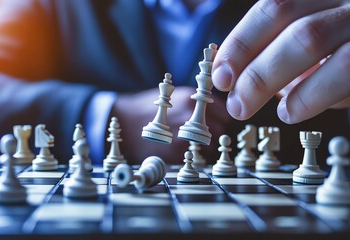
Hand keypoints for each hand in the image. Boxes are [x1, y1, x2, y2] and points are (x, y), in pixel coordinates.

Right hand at [111, 86, 229, 163]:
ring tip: (195, 146)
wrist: (125, 122)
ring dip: (208, 149)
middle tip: (208, 138)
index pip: (224, 114)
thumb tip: (221, 114)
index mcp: (191, 99)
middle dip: (217, 136)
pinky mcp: (175, 152)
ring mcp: (183, 134)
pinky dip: (195, 158)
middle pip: (221, 130)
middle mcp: (189, 115)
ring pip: (211, 147)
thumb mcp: (175, 96)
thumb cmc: (150, 109)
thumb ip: (198, 103)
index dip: (224, 121)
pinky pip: (197, 158)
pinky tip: (185, 152)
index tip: (220, 126)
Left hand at [212, 0, 349, 122]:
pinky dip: (311, 93)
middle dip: (249, 63)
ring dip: (267, 77)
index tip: (219, 73)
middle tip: (233, 100)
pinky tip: (292, 112)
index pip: (274, 6)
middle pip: (287, 15)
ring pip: (311, 36)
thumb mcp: (315, 61)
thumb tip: (233, 74)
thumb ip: (280, 59)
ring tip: (250, 107)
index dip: (240, 40)